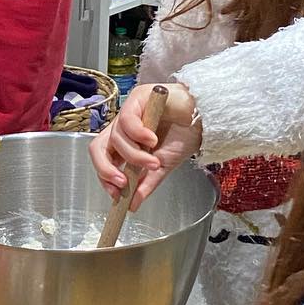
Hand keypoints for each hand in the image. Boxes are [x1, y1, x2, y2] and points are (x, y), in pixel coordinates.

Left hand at [90, 81, 201, 209]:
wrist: (205, 117)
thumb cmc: (184, 135)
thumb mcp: (163, 166)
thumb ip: (146, 184)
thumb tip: (132, 205)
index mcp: (124, 143)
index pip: (103, 160)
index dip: (105, 177)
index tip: (117, 194)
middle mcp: (121, 128)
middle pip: (97, 148)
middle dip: (106, 169)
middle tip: (123, 183)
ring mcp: (127, 113)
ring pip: (116, 138)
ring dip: (135, 156)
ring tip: (154, 161)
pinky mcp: (136, 99)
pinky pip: (126, 120)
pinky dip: (137, 134)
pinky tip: (152, 140)